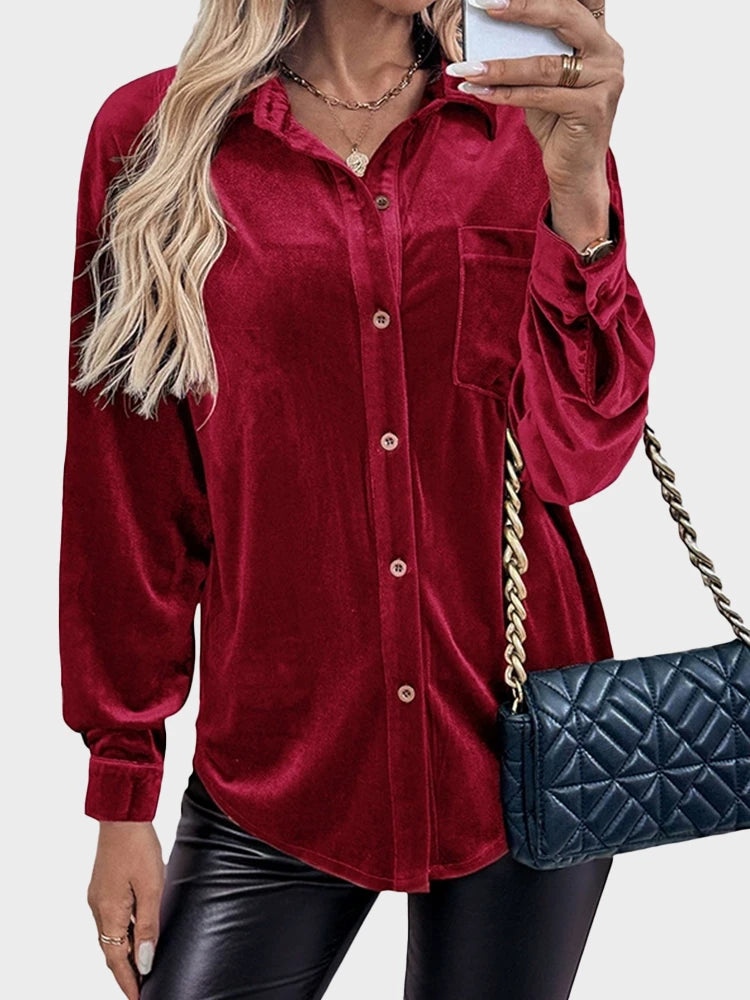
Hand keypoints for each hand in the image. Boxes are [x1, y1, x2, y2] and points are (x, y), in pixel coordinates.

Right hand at [87, 821, 164, 998]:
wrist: (123, 816)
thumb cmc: (139, 847)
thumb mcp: (152, 887)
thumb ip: (148, 926)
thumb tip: (145, 962)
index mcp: (108, 912)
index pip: (116, 959)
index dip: (128, 982)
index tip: (138, 999)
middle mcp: (97, 908)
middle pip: (110, 950)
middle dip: (125, 971)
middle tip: (142, 988)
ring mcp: (98, 897)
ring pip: (110, 934)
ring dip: (124, 952)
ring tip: (142, 966)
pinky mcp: (102, 886)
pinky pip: (110, 919)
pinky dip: (122, 933)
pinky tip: (136, 934)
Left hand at [448, 0, 622, 196]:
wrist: (575, 171)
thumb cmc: (558, 123)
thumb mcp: (543, 82)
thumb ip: (531, 53)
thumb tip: (490, 33)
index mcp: (600, 39)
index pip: (575, 2)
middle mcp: (609, 54)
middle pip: (564, 17)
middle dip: (522, 8)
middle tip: (484, 5)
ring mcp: (606, 81)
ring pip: (544, 65)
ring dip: (500, 66)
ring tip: (467, 67)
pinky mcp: (592, 109)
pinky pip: (539, 96)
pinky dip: (505, 94)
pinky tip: (478, 91)